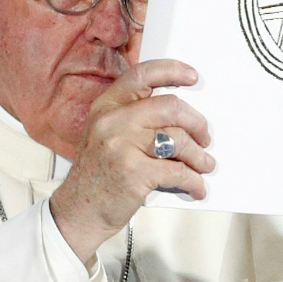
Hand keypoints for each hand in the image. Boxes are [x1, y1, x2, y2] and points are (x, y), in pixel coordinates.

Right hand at [49, 59, 214, 263]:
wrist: (78, 211)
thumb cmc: (97, 174)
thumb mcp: (105, 135)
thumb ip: (133, 118)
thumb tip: (180, 115)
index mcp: (106, 107)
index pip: (141, 75)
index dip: (171, 70)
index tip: (191, 76)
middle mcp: (112, 122)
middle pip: (170, 107)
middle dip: (196, 122)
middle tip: (204, 136)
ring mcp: (122, 147)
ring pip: (178, 140)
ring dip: (199, 156)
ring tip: (203, 164)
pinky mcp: (134, 174)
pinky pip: (178, 171)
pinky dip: (193, 181)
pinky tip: (196, 187)